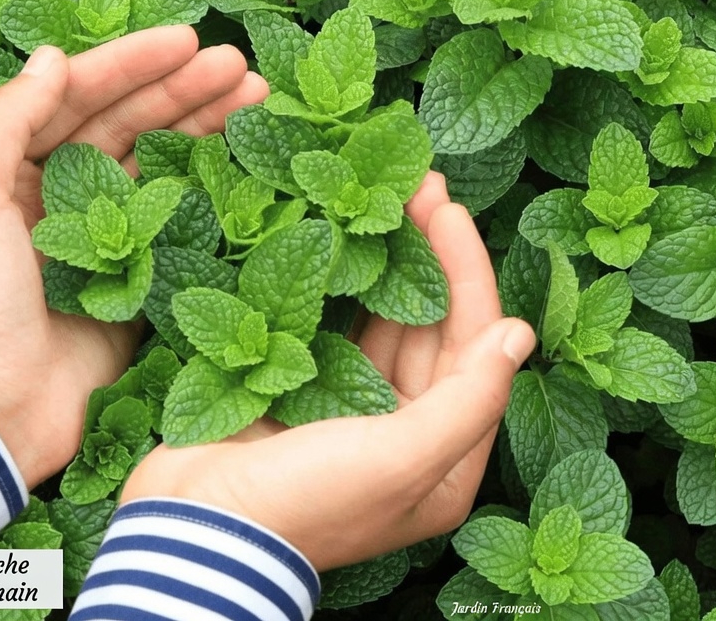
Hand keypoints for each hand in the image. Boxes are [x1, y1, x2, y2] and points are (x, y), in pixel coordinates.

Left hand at [0, 27, 269, 488]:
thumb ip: (4, 120)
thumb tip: (53, 58)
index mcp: (12, 168)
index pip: (81, 96)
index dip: (134, 63)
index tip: (190, 38)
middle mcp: (60, 195)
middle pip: (131, 124)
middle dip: (186, 90)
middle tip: (243, 66)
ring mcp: (105, 239)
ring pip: (163, 166)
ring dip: (208, 128)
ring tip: (259, 98)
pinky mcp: (139, 280)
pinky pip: (183, 224)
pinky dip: (215, 191)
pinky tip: (249, 164)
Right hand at [120, 173, 536, 571]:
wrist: (195, 531)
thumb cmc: (305, 503)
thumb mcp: (401, 459)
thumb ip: (469, 399)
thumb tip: (521, 334)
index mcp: (446, 460)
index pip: (476, 349)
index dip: (467, 274)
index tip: (450, 209)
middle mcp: (410, 435)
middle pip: (436, 329)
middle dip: (433, 255)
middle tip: (421, 183)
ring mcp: (356, 413)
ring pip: (389, 322)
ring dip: (393, 262)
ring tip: (391, 196)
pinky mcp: (307, 394)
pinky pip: (339, 329)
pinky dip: (346, 287)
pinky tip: (347, 237)